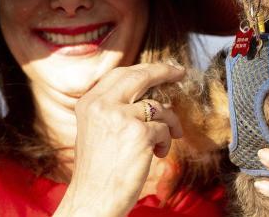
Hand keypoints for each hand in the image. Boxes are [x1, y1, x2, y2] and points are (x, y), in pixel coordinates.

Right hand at [54, 62, 185, 216]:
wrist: (93, 200)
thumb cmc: (98, 170)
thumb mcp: (97, 130)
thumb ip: (115, 109)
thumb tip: (151, 97)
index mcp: (89, 103)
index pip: (120, 74)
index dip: (144, 69)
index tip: (162, 68)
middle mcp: (102, 105)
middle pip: (140, 76)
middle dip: (164, 71)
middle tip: (180, 72)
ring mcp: (121, 117)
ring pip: (158, 106)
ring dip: (168, 122)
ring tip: (165, 140)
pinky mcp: (139, 133)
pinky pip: (165, 129)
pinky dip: (166, 141)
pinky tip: (157, 154)